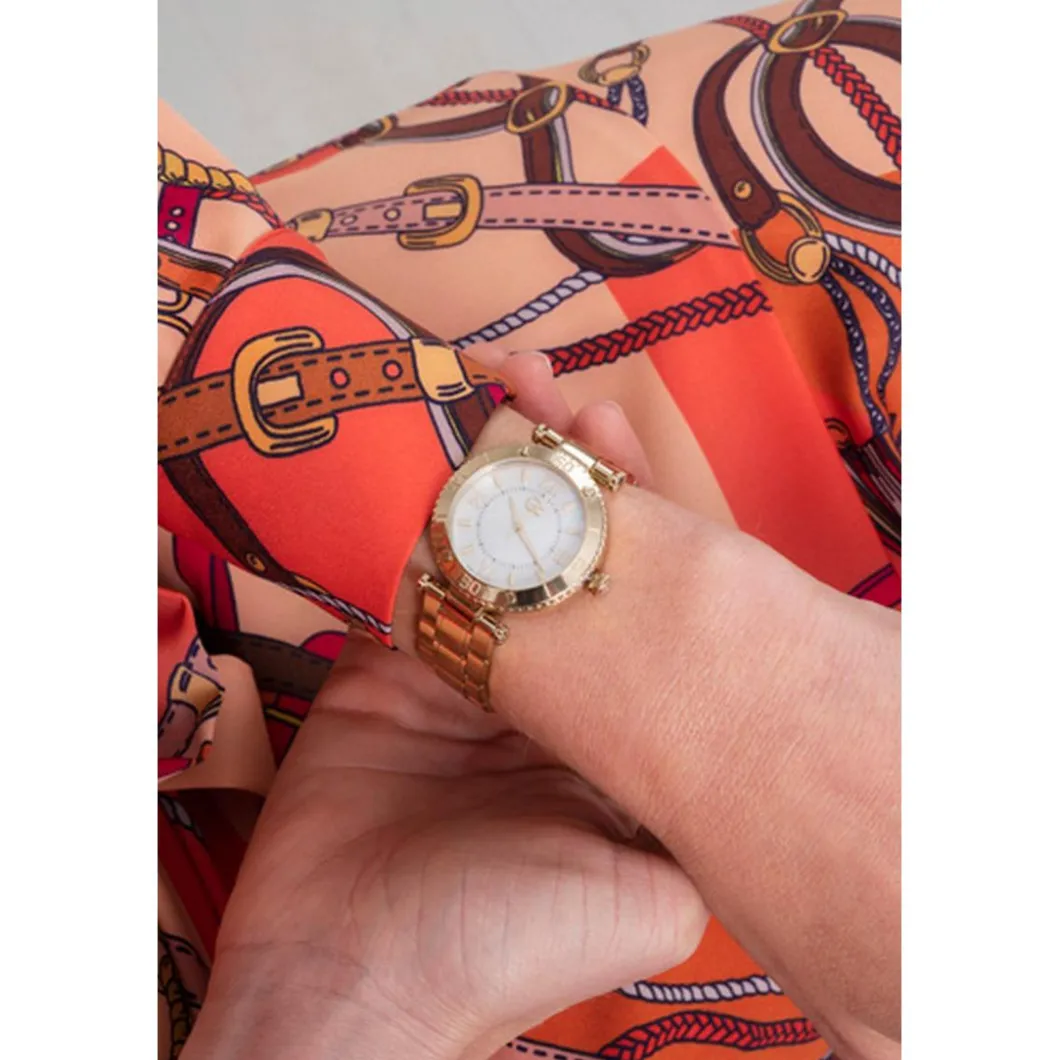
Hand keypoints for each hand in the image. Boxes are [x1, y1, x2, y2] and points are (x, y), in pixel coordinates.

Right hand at [186, 355, 702, 1059]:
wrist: (354, 981)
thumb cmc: (506, 945)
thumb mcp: (647, 887)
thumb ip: (702, 815)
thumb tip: (759, 734)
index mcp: (609, 729)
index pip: (633, 602)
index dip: (635, 518)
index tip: (623, 442)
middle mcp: (540, 693)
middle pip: (558, 561)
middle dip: (564, 476)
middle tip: (568, 399)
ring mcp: (459, 675)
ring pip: (484, 555)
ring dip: (494, 476)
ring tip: (509, 395)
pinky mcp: (386, 670)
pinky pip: (405, 579)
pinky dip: (418, 518)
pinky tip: (434, 455)